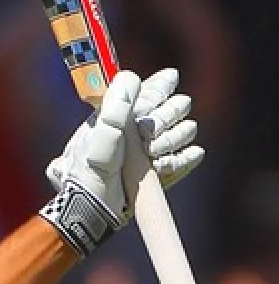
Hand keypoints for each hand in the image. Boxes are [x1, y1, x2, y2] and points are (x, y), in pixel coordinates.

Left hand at [41, 68, 202, 255]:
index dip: (162, 87)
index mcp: (125, 112)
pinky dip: (182, 158)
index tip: (160, 90)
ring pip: (189, 128)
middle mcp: (143, 126)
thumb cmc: (90, 168)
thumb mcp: (100, 132)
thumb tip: (132, 77)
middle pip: (180, 104)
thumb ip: (116, 104)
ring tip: (150, 154)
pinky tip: (161, 165)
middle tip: (145, 135)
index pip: (157, 87)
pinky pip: (192, 154)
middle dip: (166, 117)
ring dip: (173, 139)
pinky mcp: (165, 169)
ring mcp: (156, 147)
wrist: (94, 206)